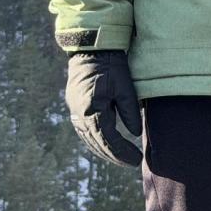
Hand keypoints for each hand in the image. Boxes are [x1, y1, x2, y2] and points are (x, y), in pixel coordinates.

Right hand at [65, 50, 142, 166]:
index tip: (136, 160)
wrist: (92, 49)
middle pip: (97, 143)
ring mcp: (74, 112)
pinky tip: (108, 144)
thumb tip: (135, 134)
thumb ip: (129, 111)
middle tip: (132, 162)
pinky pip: (86, 130)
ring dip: (105, 150)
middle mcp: (78, 115)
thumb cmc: (110, 65)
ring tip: (122, 157)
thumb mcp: (124, 87)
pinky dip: (97, 140)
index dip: (122, 151)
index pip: (108, 139)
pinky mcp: (75, 108)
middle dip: (114, 155)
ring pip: (89, 139)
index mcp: (90, 110)